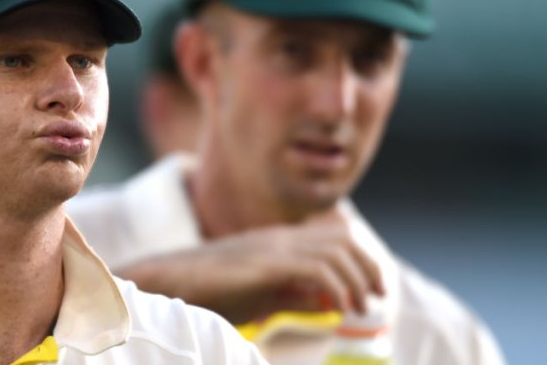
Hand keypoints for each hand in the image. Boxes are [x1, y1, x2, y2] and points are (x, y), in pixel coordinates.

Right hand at [114, 205, 383, 323]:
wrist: (169, 284)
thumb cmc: (209, 292)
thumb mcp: (262, 296)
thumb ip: (296, 296)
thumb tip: (330, 303)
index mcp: (279, 242)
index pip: (336, 237)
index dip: (362, 261)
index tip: (372, 291)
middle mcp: (281, 238)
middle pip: (344, 238)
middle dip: (369, 268)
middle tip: (378, 298)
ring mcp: (273, 247)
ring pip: (336, 250)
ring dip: (357, 279)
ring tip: (361, 308)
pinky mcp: (266, 264)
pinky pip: (317, 268)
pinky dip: (337, 288)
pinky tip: (338, 310)